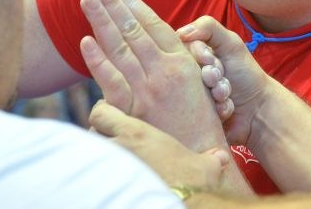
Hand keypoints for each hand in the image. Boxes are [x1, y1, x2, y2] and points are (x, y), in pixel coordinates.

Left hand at [79, 0, 226, 151]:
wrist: (207, 156)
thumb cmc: (204, 120)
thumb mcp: (200, 83)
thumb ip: (180, 59)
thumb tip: (158, 41)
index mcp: (183, 61)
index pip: (153, 23)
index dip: (133, 2)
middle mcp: (165, 70)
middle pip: (132, 28)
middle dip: (112, 1)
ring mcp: (149, 89)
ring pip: (120, 46)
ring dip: (101, 20)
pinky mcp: (135, 111)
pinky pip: (112, 80)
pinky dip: (97, 60)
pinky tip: (85, 41)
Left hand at [89, 100, 230, 189]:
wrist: (181, 204)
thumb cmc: (193, 183)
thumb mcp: (207, 166)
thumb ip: (212, 158)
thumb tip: (221, 158)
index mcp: (136, 134)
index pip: (100, 111)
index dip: (103, 112)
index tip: (112, 116)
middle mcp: (117, 148)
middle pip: (91, 133)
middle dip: (100, 136)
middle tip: (114, 142)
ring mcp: (110, 168)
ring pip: (90, 154)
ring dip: (98, 156)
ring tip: (113, 163)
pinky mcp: (107, 187)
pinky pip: (93, 177)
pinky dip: (99, 177)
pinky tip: (113, 183)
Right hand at [178, 16, 274, 145]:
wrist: (259, 108)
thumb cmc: (245, 73)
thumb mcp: (231, 43)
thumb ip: (208, 28)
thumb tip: (180, 32)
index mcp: (193, 56)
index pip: (180, 49)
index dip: (198, 55)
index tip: (212, 59)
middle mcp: (189, 75)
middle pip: (184, 72)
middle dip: (209, 75)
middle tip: (220, 77)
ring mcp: (191, 97)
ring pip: (191, 93)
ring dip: (215, 92)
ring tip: (227, 94)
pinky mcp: (196, 117)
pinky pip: (199, 112)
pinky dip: (217, 108)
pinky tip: (227, 108)